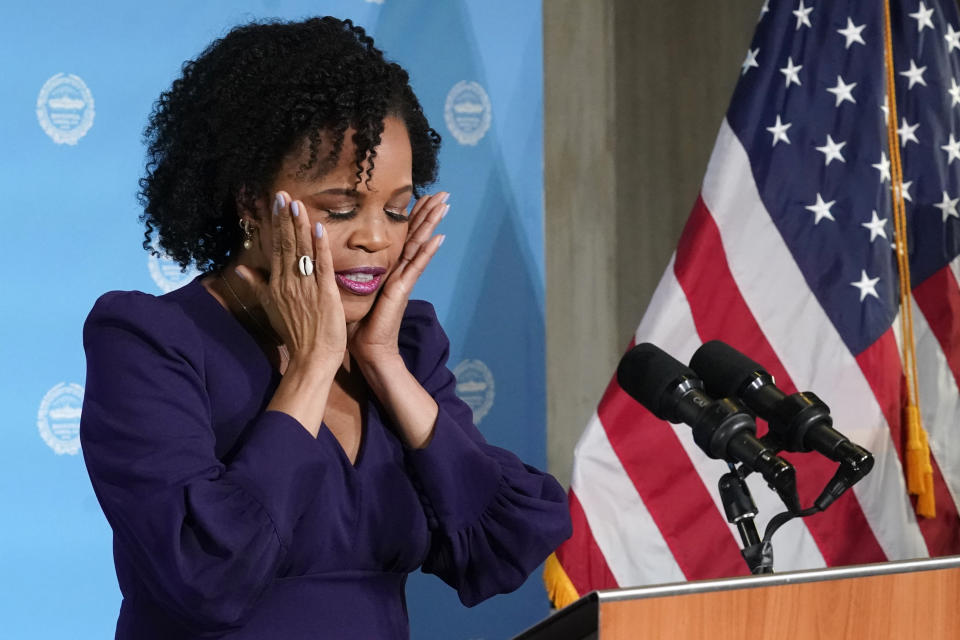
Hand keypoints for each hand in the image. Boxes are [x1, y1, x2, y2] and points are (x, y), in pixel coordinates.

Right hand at [237, 192, 345, 370]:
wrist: (311, 358)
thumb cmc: (295, 333)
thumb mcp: (271, 307)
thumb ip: (257, 285)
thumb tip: (241, 268)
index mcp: (276, 284)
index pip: (276, 248)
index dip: (277, 224)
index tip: (276, 203)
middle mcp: (288, 282)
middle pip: (287, 245)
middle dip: (285, 218)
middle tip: (284, 194)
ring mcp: (306, 288)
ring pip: (302, 251)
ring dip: (300, 227)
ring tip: (297, 205)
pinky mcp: (325, 294)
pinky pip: (321, 266)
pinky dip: (320, 247)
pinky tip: (318, 229)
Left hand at [348, 192, 448, 365]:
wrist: (368, 348)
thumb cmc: (359, 324)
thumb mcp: (354, 290)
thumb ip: (352, 272)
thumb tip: (338, 256)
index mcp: (389, 269)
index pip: (403, 237)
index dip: (412, 217)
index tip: (421, 196)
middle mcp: (399, 271)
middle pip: (415, 235)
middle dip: (428, 213)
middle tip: (443, 192)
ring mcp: (404, 280)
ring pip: (419, 245)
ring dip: (432, 225)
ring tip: (446, 205)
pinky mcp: (402, 290)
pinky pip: (416, 267)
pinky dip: (428, 251)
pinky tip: (439, 237)